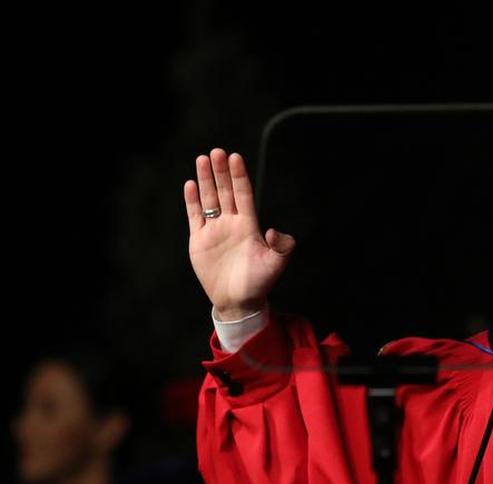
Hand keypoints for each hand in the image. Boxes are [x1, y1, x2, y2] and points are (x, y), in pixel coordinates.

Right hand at [185, 148, 294, 319]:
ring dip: (206, 180)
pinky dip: (192, 201)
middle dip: (221, 172)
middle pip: (226, 191)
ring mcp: (215, 229)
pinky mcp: (199, 239)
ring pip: (210, 199)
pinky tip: (190, 185)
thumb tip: (273, 230)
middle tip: (217, 152)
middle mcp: (232, 223)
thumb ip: (281, 246)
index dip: (239, 176)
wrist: (238, 300)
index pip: (244, 194)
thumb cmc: (259, 282)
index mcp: (249, 225)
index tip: (235, 157)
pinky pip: (195, 215)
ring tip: (202, 159)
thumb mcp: (276, 264)